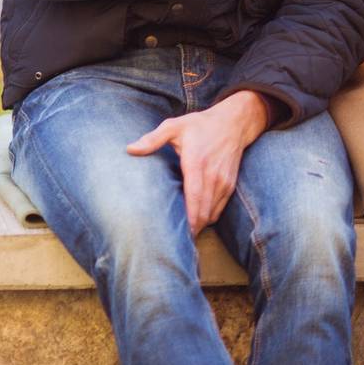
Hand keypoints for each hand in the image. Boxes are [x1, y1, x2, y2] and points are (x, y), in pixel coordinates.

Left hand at [126, 90, 271, 234]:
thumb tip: (129, 149)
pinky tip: (195, 221)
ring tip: (181, 235)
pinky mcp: (230, 185)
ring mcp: (224, 182)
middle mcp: (213, 176)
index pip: (194, 197)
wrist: (234, 122)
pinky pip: (219, 209)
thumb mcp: (175, 126)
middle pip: (203, 211)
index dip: (187, 218)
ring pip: (211, 213)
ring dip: (198, 225)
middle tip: (172, 242)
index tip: (176, 234)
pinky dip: (208, 218)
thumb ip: (152, 139)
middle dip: (190, 229)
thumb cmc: (201, 125)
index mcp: (197, 163)